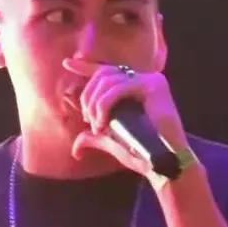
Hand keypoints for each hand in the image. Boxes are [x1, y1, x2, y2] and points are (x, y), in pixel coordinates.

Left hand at [61, 58, 186, 178]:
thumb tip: (75, 150)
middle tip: (90, 121)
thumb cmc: (140, 152)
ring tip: (97, 126)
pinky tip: (104, 122)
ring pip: (108, 81)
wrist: (161, 163)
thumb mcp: (110, 141)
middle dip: (88, 98)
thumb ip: (93, 137)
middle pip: (102, 75)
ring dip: (95, 105)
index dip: (85, 66)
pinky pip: (119, 88)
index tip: (66, 63)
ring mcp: (150, 80)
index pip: (106, 71)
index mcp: (133, 86)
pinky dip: (104, 105)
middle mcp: (142, 78)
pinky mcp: (154, 85)